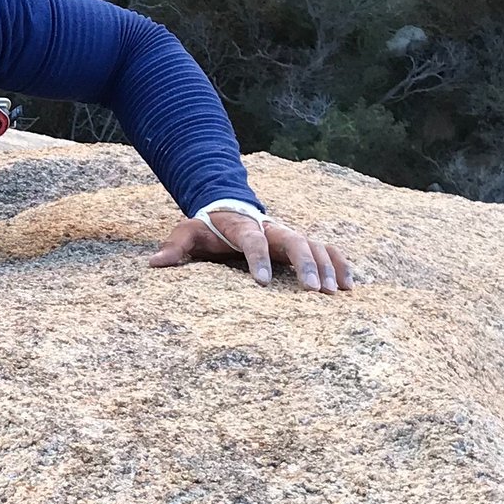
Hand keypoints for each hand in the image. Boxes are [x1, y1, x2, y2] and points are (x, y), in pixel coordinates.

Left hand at [149, 212, 355, 291]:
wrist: (229, 209)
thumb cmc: (208, 228)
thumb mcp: (188, 232)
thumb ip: (175, 247)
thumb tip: (153, 264)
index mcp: (245, 227)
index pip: (254, 241)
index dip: (258, 260)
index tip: (261, 284)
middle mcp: (273, 229)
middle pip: (296, 241)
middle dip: (307, 266)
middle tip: (314, 293)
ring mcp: (290, 235)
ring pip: (318, 245)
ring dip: (329, 268)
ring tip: (336, 294)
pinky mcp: (302, 244)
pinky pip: (329, 251)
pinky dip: (342, 265)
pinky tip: (351, 287)